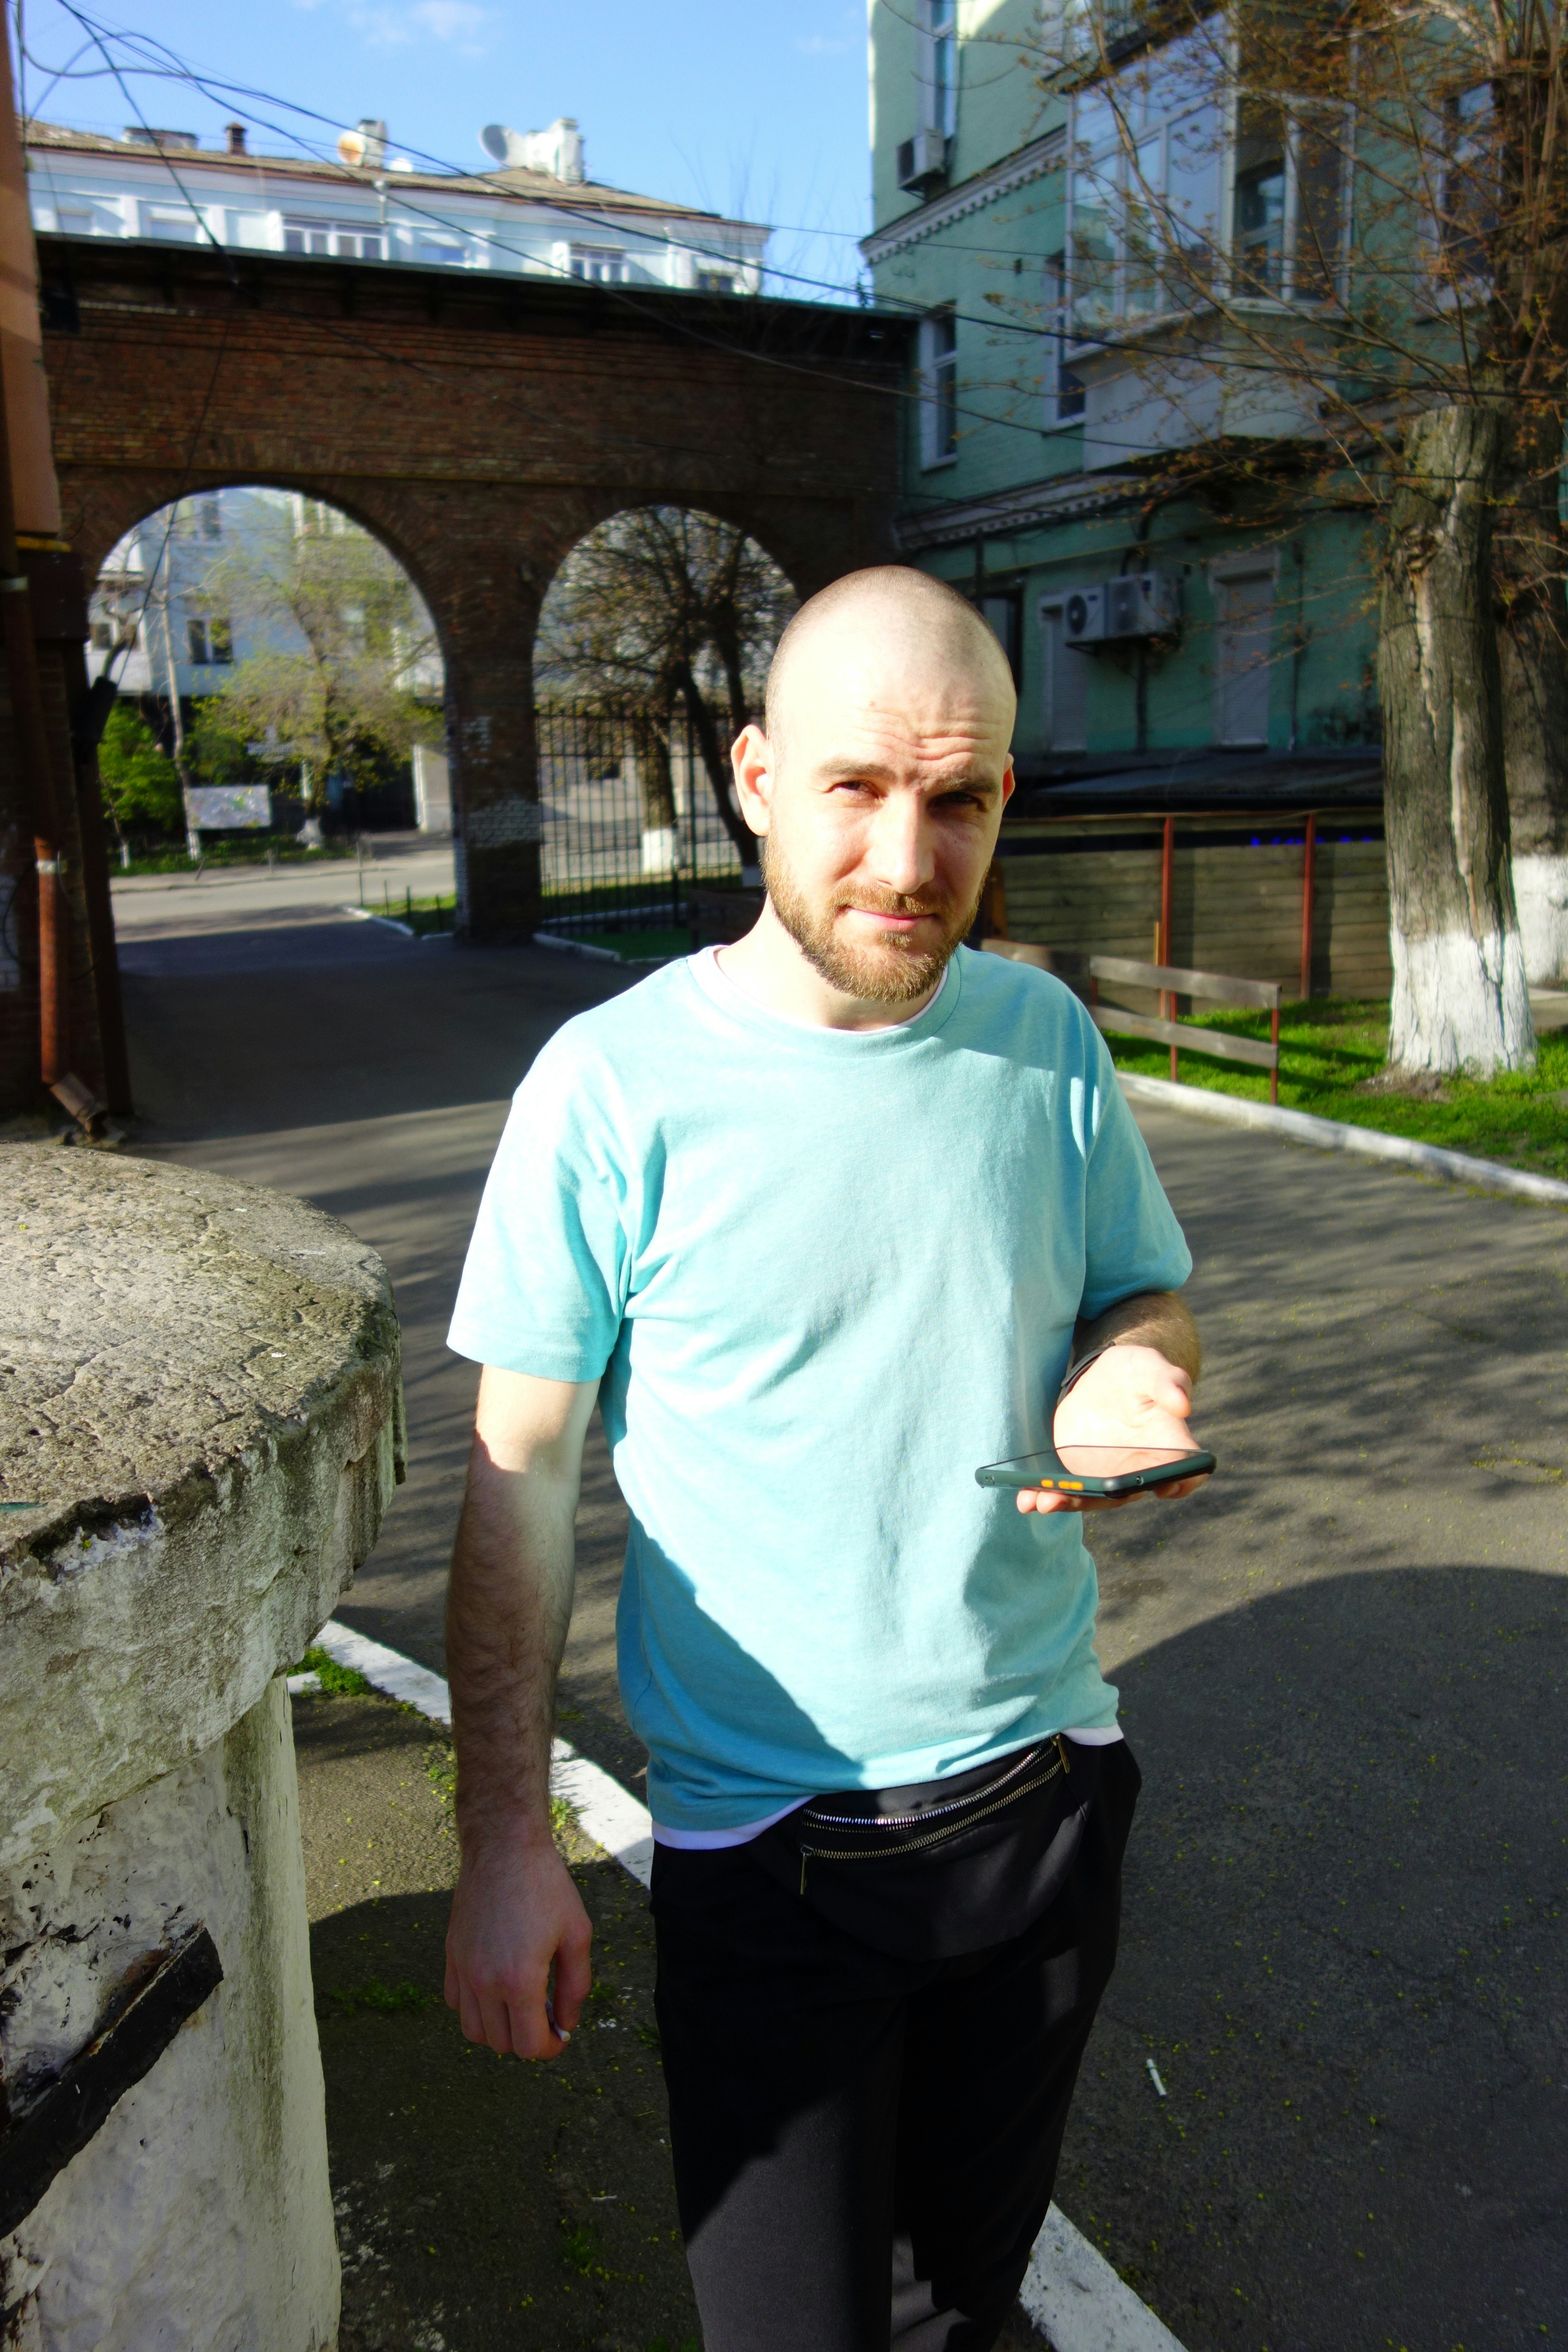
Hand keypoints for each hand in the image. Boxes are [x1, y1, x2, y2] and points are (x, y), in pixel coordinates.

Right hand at [444, 1831, 591, 2059]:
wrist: (505, 1847)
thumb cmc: (546, 1887)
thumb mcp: (577, 1935)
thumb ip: (575, 1987)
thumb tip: (566, 2023)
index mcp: (520, 1980)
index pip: (528, 2045)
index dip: (549, 2048)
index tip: (560, 2035)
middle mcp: (485, 1981)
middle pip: (501, 2043)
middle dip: (527, 2038)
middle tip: (545, 2013)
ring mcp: (463, 1969)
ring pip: (474, 2030)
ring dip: (499, 2028)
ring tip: (520, 2004)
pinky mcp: (451, 1954)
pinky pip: (455, 2002)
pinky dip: (475, 2007)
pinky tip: (496, 1985)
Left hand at [1017, 1342, 1207, 1516]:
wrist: (1102, 1380)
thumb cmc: (1134, 1372)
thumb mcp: (1150, 1366)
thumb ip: (1168, 1381)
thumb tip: (1182, 1404)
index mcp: (1171, 1444)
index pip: (1187, 1471)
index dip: (1181, 1482)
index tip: (1165, 1486)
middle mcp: (1143, 1468)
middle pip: (1129, 1492)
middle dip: (1103, 1497)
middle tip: (1076, 1495)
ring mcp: (1113, 1475)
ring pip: (1096, 1498)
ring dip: (1068, 1503)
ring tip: (1039, 1503)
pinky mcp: (1085, 1475)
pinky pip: (1071, 1492)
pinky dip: (1048, 1496)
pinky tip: (1026, 1499)